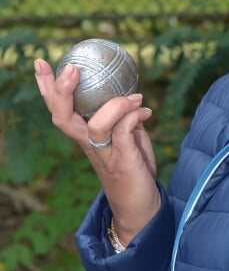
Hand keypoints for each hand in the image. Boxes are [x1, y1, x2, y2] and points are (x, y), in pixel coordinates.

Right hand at [34, 58, 160, 242]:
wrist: (141, 207)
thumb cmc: (133, 171)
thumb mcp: (127, 138)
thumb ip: (124, 118)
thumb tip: (130, 94)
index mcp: (85, 137)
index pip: (58, 110)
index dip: (46, 87)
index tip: (40, 62)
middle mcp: (89, 145)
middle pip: (62, 118)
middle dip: (61, 92)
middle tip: (70, 70)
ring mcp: (105, 154)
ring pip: (95, 124)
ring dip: (115, 105)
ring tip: (134, 97)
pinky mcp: (123, 161)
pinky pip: (124, 131)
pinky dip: (134, 116)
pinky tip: (145, 112)